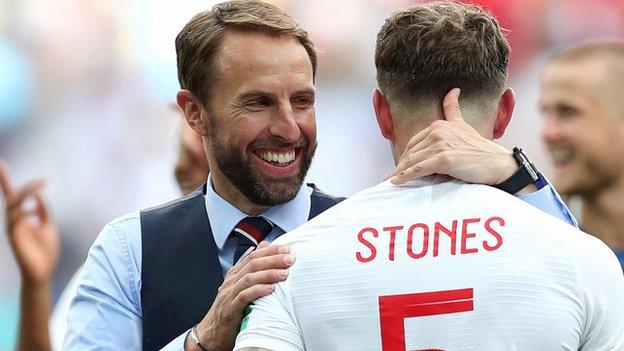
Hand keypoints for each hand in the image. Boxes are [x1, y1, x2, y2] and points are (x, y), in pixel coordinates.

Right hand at [0, 162, 59, 286]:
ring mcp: (13, 226)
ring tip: (42, 188)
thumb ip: (43, 209)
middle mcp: (14, 218)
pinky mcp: (14, 236)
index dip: (5, 179)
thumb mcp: (48, 224)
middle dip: (27, 185)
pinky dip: (25, 211)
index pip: (12, 194)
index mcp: (22, 214)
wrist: (43, 271)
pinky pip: (15, 218)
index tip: (0, 162)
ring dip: (28, 193)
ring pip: (13, 204)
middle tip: (45, 180)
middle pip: (13, 195)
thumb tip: (39, 192)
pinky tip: (36, 214)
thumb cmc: (45, 249)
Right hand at [186, 241, 294, 350]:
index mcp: (235, 274)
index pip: (253, 256)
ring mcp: (229, 295)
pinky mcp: (230, 309)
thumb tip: (265, 245)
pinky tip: (270, 290)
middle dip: (272, 259)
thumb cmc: (230, 309)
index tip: (287, 249)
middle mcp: (231, 282)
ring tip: (284, 274)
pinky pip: (243, 297)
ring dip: (268, 274)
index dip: (270, 251)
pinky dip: (257, 291)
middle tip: (289, 259)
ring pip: (249, 278)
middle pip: (252, 264)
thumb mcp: (241, 286)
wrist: (212, 334)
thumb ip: (253, 267)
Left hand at [383, 88, 518, 187]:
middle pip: (411, 151)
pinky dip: (405, 176)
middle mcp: (438, 132)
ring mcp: (441, 145)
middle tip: (390, 177)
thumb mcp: (463, 125)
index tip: (399, 165)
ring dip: (398, 173)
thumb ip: (453, 110)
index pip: (414, 142)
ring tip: (389, 181)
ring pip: (412, 161)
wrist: (496, 163)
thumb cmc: (480, 148)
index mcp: (440, 125)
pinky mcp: (444, 160)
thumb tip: (453, 90)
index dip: (405, 155)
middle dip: (400, 165)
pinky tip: (396, 182)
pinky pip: (419, 169)